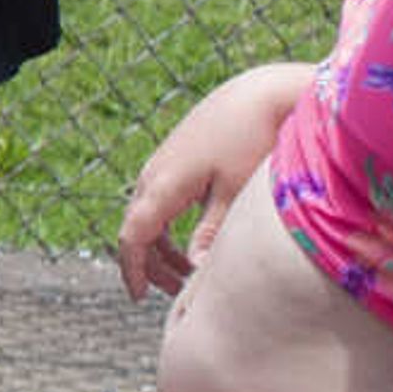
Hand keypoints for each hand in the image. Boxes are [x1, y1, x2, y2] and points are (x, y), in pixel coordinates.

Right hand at [117, 69, 300, 300]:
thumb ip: (211, 232)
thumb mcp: (233, 193)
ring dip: (162, 247)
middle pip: (137, 229)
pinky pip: (159, 201)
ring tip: (189, 270)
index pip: (132, 237)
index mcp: (163, 184)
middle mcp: (154, 173)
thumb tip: (197, 269)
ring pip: (148, 216)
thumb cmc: (251, 141)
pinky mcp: (176, 158)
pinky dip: (168, 226)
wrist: (259, 94)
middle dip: (151, 264)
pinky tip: (192, 237)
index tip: (139, 297)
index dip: (133, 270)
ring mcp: (162, 164)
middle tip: (177, 292)